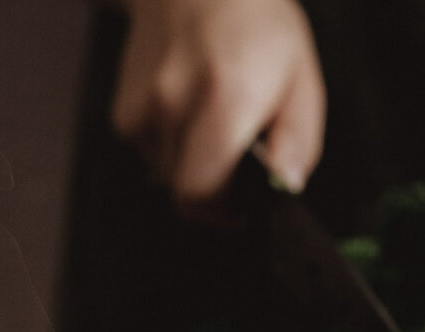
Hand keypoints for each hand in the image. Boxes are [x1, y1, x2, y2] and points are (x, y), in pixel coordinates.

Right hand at [111, 0, 325, 210]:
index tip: (245, 206)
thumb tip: (286, 187)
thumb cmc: (255, 25)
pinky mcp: (123, 113)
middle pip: (184, 194)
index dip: (225, 214)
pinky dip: (171, 146)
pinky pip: (151, 155)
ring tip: (213, 122)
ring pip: (167, 176)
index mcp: (224, 98)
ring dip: (192, 165)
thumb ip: (298, 142)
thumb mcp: (301, 79)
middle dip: (213, 192)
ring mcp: (141, 109)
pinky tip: (189, 111)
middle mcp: (173, 105)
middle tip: (235, 167)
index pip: (203, 196)